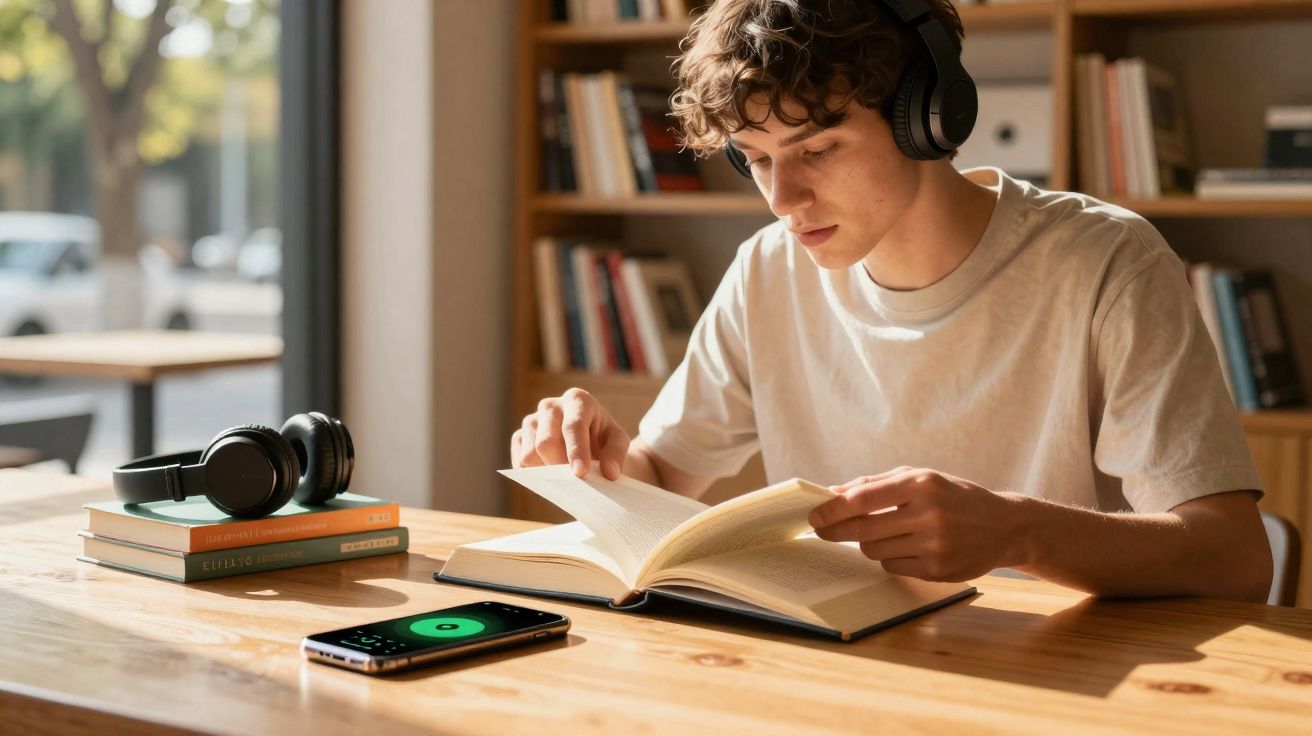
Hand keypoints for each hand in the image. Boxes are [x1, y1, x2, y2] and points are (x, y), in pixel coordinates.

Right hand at [510, 388, 629, 479]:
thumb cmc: (604, 439)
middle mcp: (550, 405)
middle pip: (545, 442)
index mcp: (577, 399)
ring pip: (529, 454)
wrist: (591, 443)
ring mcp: (531, 420)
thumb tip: (609, 472)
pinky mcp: (521, 436)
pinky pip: (520, 461)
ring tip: (565, 473)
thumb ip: (616, 454)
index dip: (576, 450)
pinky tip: (551, 472)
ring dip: (547, 471)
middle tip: (575, 480)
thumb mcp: (618, 441)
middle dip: (559, 465)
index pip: (572, 426)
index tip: (581, 472)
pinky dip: (534, 473)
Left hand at [808, 466, 1028, 582]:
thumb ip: (876, 484)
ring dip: (867, 544)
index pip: (864, 499)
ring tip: (883, 533)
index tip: (814, 515)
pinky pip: (893, 567)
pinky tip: (906, 547)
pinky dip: (890, 558)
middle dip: (836, 531)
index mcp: (921, 484)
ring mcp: (935, 545)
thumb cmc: (954, 496)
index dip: (833, 509)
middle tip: (821, 530)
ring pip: (875, 551)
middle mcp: (928, 514)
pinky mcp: (938, 570)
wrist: (1005, 527)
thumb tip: (833, 493)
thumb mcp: (920, 477)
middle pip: (864, 530)